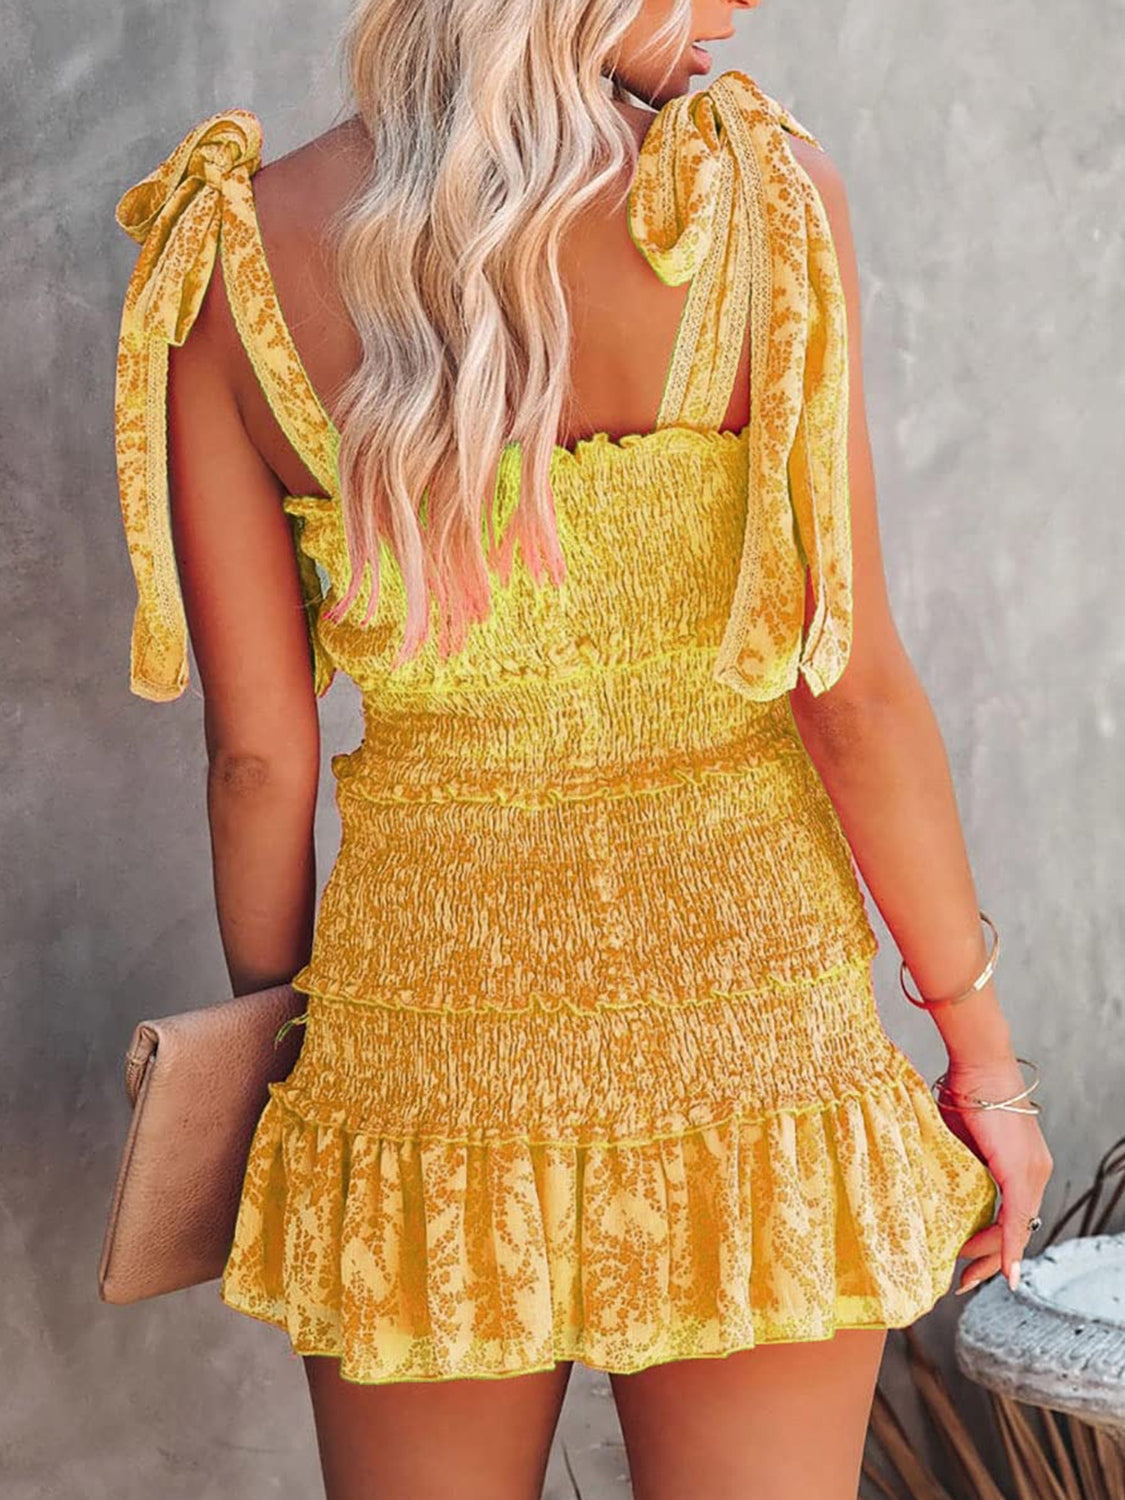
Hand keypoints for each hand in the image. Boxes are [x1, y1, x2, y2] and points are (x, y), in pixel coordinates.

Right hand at [939, 1054, 1053, 1295]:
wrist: (977, 1063)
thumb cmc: (964, 1088)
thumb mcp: (960, 1136)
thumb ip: (959, 1162)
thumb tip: (936, 1181)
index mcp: (1023, 1163)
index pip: (1013, 1213)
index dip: (994, 1241)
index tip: (970, 1257)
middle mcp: (1036, 1171)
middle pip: (1018, 1228)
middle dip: (992, 1258)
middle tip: (967, 1279)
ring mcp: (1032, 1172)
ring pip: (1017, 1228)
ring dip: (992, 1255)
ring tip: (967, 1273)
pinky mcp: (1020, 1171)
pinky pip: (1015, 1219)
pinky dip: (1009, 1247)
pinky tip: (1003, 1271)